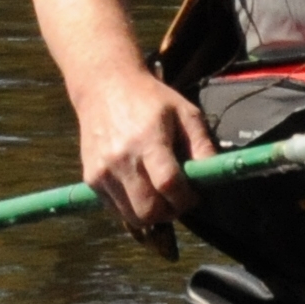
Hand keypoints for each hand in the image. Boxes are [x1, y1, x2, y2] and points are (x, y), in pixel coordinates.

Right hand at [75, 67, 215, 255]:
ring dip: (153, 214)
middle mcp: (121, 158)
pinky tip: (142, 190)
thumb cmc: (150, 100)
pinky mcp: (91, 178)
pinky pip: (116, 210)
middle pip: (149, 209)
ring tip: (162, 197)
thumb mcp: (185, 112)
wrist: (105, 87)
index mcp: (148, 139)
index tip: (195, 196)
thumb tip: (213, 176)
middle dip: (171, 212)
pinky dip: (133, 208)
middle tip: (180, 201)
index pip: (168, 183)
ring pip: (132, 216)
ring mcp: (102, 171)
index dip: (187, 198)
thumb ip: (202, 145)